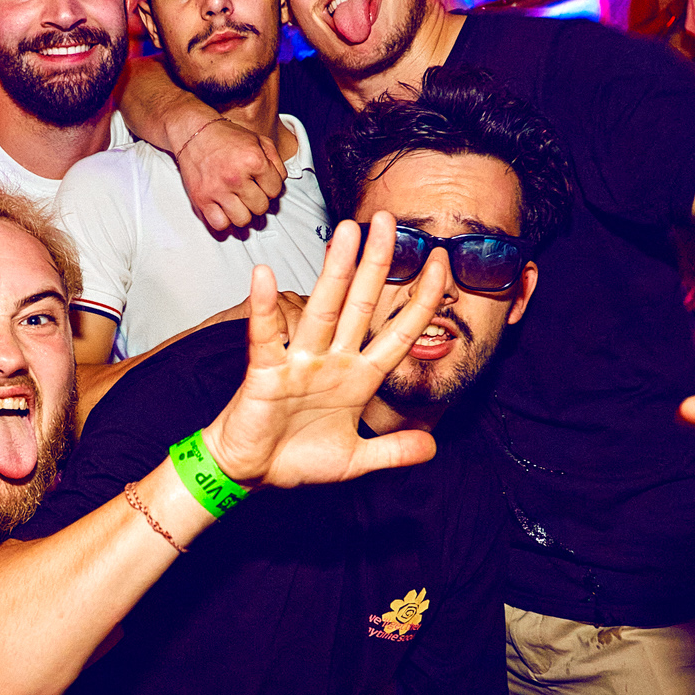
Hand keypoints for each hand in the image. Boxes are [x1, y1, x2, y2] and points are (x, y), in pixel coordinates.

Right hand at [175, 108, 286, 231]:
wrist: (194, 132)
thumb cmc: (225, 137)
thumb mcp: (258, 140)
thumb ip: (275, 162)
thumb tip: (279, 183)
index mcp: (254, 160)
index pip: (276, 191)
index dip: (271, 187)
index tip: (262, 183)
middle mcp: (236, 176)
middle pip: (261, 208)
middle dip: (258, 200)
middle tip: (250, 192)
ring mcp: (217, 190)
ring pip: (243, 220)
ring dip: (243, 213)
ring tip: (239, 202)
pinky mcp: (201, 199)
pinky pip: (220, 224)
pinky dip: (224, 221)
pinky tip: (225, 210)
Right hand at [201, 215, 447, 488]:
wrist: (251, 474)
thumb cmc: (296, 458)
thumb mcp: (355, 460)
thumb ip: (393, 452)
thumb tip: (432, 447)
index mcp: (358, 377)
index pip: (398, 331)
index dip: (423, 300)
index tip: (443, 264)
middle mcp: (332, 361)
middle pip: (360, 304)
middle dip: (377, 263)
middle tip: (388, 219)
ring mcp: (300, 363)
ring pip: (323, 310)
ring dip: (335, 272)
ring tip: (346, 233)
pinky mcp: (265, 373)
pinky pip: (266, 337)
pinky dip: (264, 307)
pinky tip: (264, 275)